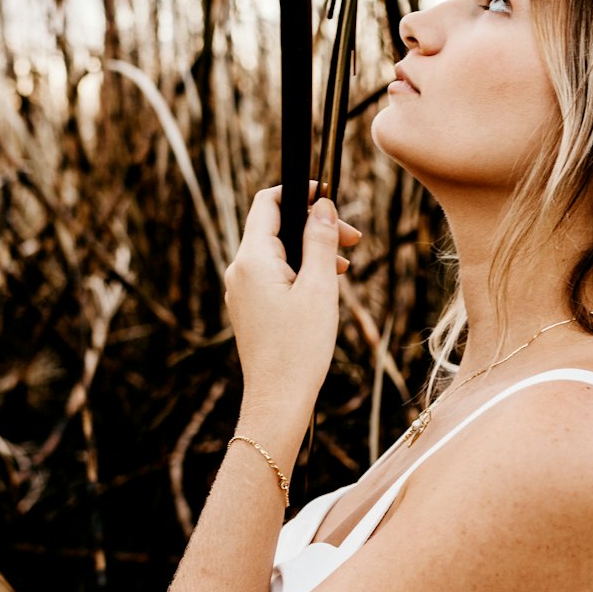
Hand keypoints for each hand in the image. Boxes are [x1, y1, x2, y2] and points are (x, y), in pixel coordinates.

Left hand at [224, 182, 361, 430]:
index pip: (267, 203)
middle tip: (352, 239)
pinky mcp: (249, 307)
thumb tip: (322, 205)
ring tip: (345, 267)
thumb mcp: (320, 288)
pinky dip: (299, 271)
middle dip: (314, 226)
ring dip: (311, 250)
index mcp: (253, 259)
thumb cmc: (300, 347)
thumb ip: (320, 241)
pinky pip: (273, 274)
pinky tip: (325, 287)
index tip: (328, 196)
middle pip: (276, 227)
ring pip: (278, 252)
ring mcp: (241, 290)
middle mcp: (239, 270)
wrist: (278, 399)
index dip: (298, 192)